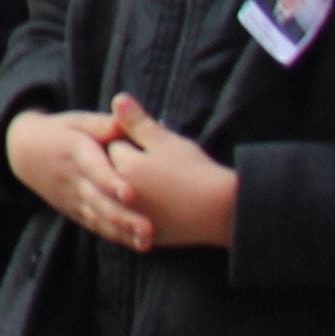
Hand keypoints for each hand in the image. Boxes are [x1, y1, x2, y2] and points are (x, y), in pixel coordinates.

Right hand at [8, 106, 142, 247]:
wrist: (24, 152)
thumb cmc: (60, 131)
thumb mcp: (77, 121)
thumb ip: (103, 123)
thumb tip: (126, 121)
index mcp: (74, 152)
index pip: (94, 169)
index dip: (111, 182)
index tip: (130, 193)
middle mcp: (73, 179)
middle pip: (99, 200)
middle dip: (124, 217)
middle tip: (148, 229)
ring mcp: (72, 198)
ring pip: (99, 217)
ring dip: (123, 231)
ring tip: (147, 242)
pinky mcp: (74, 210)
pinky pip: (95, 225)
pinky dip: (116, 236)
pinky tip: (138, 244)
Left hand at [105, 96, 239, 250]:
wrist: (222, 211)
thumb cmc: (195, 171)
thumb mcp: (167, 140)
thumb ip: (138, 122)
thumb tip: (117, 98)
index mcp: (124, 167)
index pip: (111, 146)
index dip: (127, 142)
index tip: (142, 143)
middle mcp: (120, 195)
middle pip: (111, 174)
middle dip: (123, 166)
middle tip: (152, 165)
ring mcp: (132, 219)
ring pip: (119, 200)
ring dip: (126, 193)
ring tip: (153, 186)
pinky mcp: (145, 237)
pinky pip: (132, 224)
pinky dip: (136, 216)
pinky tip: (151, 208)